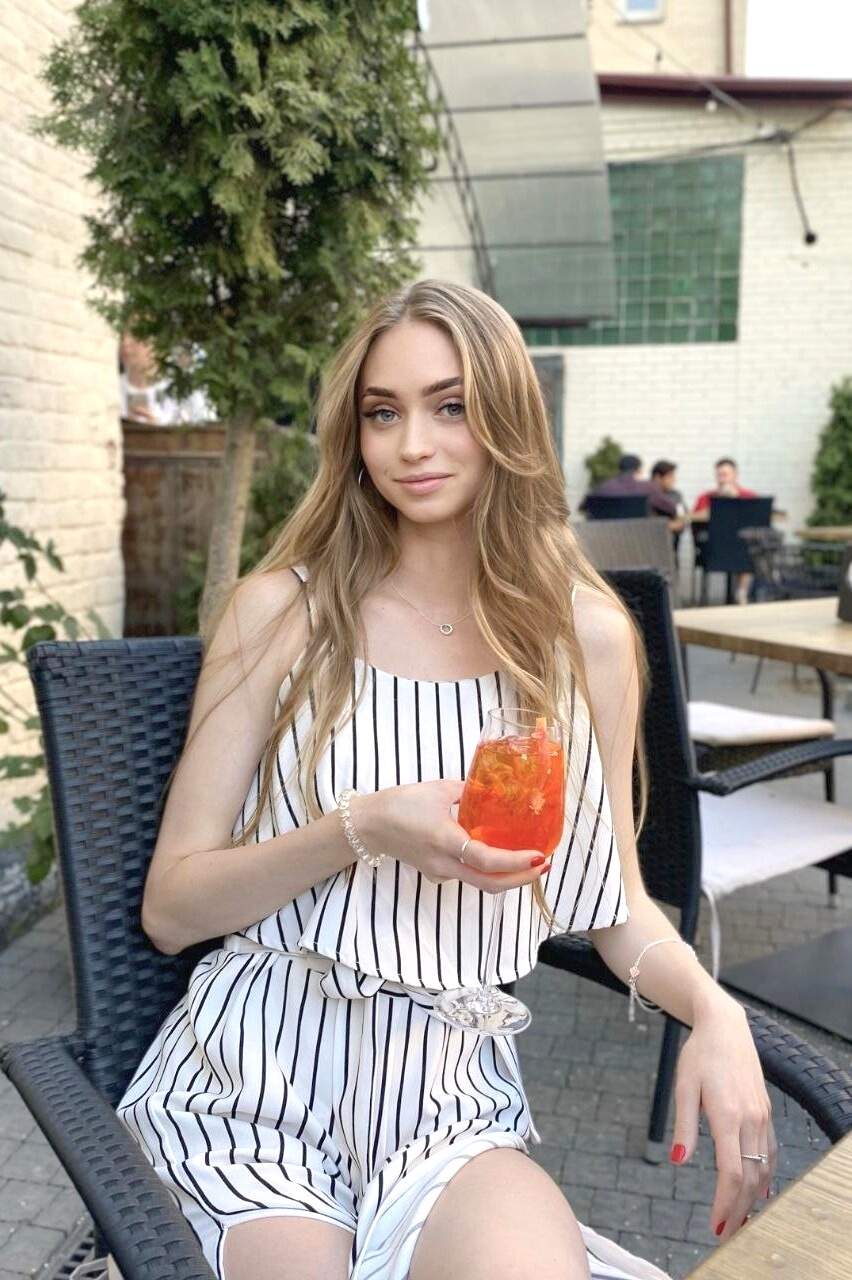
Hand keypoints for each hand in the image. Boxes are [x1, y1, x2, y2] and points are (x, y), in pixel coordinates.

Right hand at [355, 780, 550, 892]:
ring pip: (479, 881)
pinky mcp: (436, 872)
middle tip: (543, 864)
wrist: (369, 825)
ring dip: (506, 874)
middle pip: (490, 883)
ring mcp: (440, 872)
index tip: (538, 855)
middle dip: (521, 878)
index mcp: (446, 841)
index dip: (515, 862)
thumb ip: (470, 791)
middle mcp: (445, 864)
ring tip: (528, 857)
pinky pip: (467, 874)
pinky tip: (498, 853)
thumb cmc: (401, 804)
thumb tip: (495, 790)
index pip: (486, 860)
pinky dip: (488, 869)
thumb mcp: (439, 789)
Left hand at [669, 999, 774, 1240]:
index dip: (724, 1203)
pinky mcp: (765, 1112)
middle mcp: (750, 1119)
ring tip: (740, 1220)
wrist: (725, 1026)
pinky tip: (761, 1192)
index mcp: (728, 1115)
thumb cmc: (699, 1054)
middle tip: (726, 1234)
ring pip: (764, 1169)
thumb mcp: (683, 1086)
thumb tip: (678, 1162)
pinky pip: (770, 1152)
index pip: (731, 1172)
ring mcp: (762, 1116)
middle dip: (739, 1210)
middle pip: (751, 1178)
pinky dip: (767, 1176)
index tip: (714, 1224)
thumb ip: (684, 1127)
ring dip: (754, 1199)